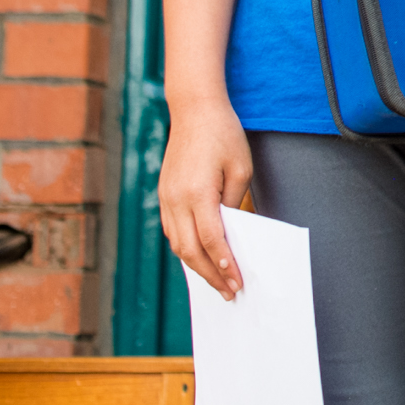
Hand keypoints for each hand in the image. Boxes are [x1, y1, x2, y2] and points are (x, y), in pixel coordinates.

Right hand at [158, 97, 252, 301]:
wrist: (194, 111)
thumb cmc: (224, 136)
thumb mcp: (240, 168)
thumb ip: (234, 203)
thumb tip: (232, 233)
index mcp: (197, 194)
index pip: (212, 239)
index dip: (224, 264)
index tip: (237, 282)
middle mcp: (176, 201)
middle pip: (191, 250)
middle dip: (211, 275)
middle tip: (230, 293)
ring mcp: (166, 200)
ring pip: (178, 245)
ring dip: (196, 267)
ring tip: (217, 282)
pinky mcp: (164, 196)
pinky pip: (173, 231)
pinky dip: (186, 249)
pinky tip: (201, 259)